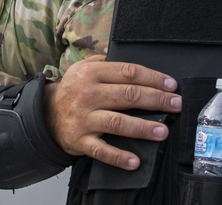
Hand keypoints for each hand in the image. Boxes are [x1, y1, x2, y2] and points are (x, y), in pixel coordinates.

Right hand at [44, 55, 180, 170]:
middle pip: (128, 96)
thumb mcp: (81, 68)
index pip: (128, 73)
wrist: (44, 115)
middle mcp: (89, 94)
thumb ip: (103, 61)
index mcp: (92, 74)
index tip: (171, 85)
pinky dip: (118, 157)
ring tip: (163, 131)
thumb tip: (128, 60)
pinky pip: (101, 150)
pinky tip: (135, 161)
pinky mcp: (80, 140)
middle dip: (156, 100)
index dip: (152, 78)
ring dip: (142, 127)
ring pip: (118, 122)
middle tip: (176, 104)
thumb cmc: (72, 90)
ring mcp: (84, 118)